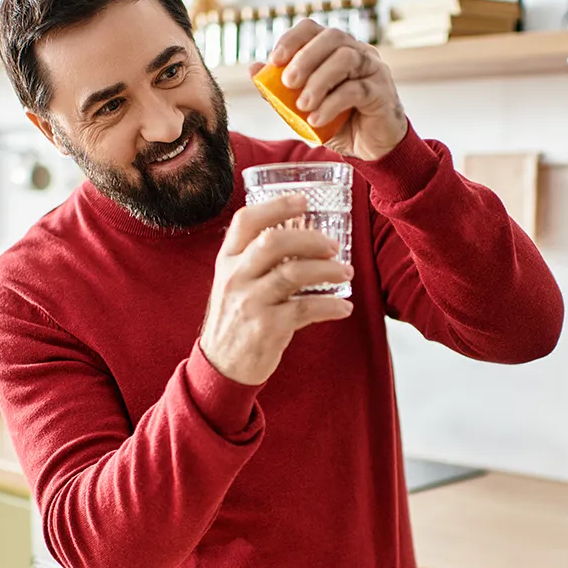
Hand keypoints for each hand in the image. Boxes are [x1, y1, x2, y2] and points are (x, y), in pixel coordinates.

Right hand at [200, 195, 354, 384]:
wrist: (221, 367)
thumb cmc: (235, 320)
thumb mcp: (233, 283)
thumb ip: (255, 260)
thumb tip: (299, 238)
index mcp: (227, 261)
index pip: (246, 221)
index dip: (276, 206)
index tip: (303, 200)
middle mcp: (235, 278)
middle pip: (274, 242)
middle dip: (311, 239)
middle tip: (334, 246)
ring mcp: (250, 303)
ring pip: (293, 273)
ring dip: (327, 270)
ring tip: (346, 273)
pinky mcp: (267, 328)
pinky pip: (306, 308)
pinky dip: (330, 306)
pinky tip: (343, 307)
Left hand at [249, 19, 407, 160]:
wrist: (370, 148)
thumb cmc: (338, 121)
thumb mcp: (303, 107)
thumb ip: (279, 89)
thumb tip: (253, 69)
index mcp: (335, 49)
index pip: (313, 29)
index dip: (292, 39)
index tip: (275, 60)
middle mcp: (357, 51)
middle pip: (332, 37)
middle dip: (305, 58)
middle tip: (287, 83)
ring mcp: (372, 69)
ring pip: (346, 58)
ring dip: (319, 81)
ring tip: (302, 105)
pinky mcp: (382, 91)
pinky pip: (356, 90)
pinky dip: (331, 104)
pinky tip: (316, 119)